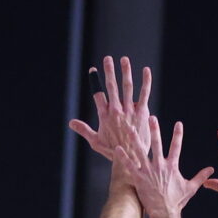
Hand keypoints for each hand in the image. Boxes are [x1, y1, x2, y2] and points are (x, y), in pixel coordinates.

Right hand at [68, 56, 157, 176]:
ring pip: (127, 87)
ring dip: (125, 72)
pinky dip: (145, 82)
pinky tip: (146, 71)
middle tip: (108, 59)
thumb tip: (71, 123)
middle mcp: (116, 110)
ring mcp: (129, 111)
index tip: (93, 70)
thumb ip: (84, 130)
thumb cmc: (113, 152)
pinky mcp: (141, 113)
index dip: (95, 81)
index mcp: (104, 115)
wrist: (131, 159)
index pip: (98, 95)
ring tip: (124, 60)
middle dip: (109, 72)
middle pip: (112, 87)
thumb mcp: (96, 142)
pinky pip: (144, 94)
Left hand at [108, 113, 213, 217]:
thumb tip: (211, 169)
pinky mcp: (139, 178)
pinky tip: (117, 148)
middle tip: (152, 118)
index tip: (178, 123)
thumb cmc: (177, 201)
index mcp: (172, 166)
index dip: (178, 135)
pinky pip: (130, 165)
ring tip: (130, 128)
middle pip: (157, 144)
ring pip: (141, 152)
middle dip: (155, 130)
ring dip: (135, 139)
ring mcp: (149, 171)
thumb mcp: (191, 188)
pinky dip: (123, 157)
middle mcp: (160, 166)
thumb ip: (200, 176)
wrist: (165, 213)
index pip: (176, 147)